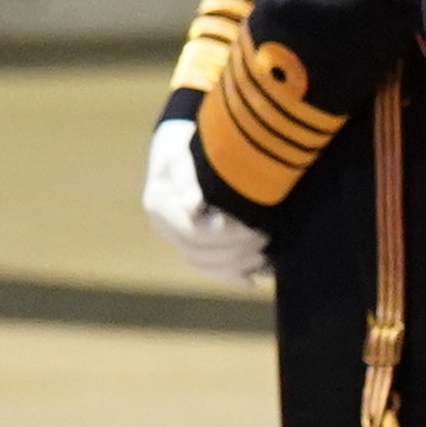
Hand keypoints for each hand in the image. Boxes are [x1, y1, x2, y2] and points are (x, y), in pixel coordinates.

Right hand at [138, 118, 268, 284]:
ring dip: (236, 265)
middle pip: (199, 253)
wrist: (185, 147)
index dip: (224, 236)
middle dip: (235, 250)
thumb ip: (188, 177)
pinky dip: (233, 276)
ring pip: (205, 265)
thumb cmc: (191, 146)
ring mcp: (177, 239)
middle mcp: (165, 227)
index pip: (192, 232)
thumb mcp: (187, 153)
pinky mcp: (193, 246)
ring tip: (265, 256)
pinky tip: (254, 280)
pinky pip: (210, 270)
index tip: (252, 228)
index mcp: (160, 204)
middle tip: (265, 238)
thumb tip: (192, 204)